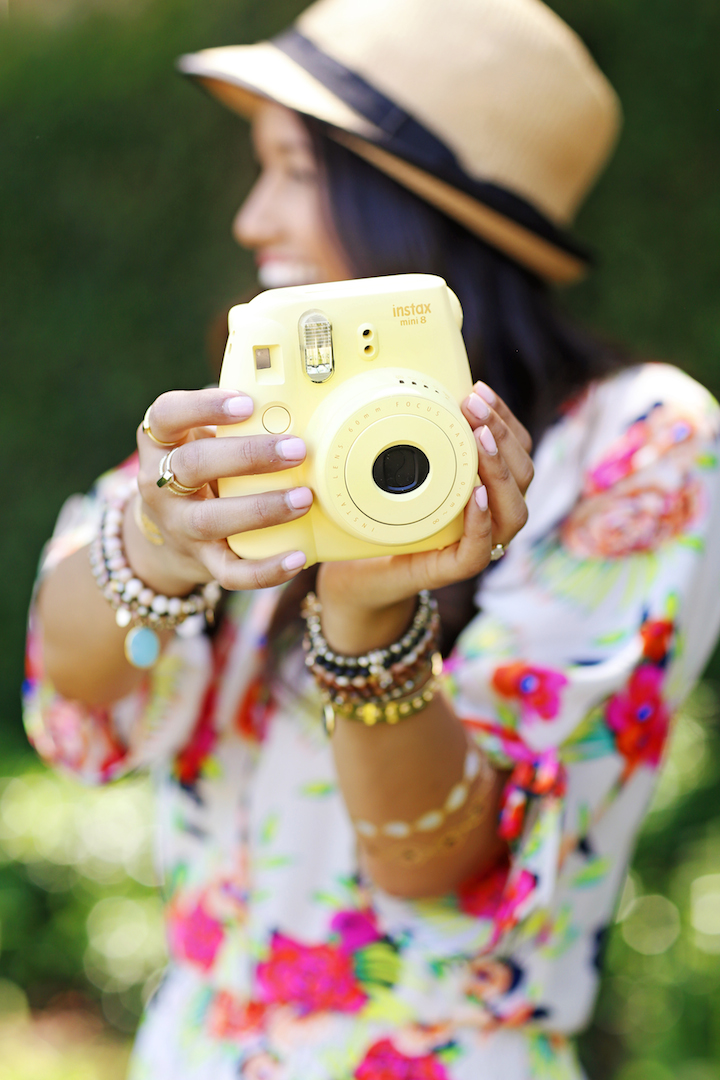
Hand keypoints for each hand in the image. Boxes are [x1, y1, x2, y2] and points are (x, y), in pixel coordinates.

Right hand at [128, 388, 314, 593]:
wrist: (170, 534)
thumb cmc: (202, 471)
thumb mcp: (203, 441)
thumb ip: (236, 426)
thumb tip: (301, 408)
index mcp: (160, 443)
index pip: (166, 415)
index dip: (203, 407)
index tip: (246, 404)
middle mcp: (160, 485)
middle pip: (192, 465)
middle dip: (247, 456)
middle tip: (297, 449)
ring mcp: (178, 526)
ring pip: (210, 519)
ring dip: (261, 509)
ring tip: (304, 499)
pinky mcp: (201, 561)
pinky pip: (230, 572)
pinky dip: (265, 569)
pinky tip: (298, 556)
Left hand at [317, 381, 532, 650]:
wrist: (356, 574)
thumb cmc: (382, 519)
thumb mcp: (403, 472)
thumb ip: (423, 443)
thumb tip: (421, 389)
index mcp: (489, 492)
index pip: (517, 452)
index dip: (505, 419)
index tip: (478, 389)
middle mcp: (493, 519)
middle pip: (524, 475)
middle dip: (502, 434)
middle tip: (472, 404)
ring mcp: (478, 547)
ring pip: (515, 512)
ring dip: (500, 470)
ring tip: (479, 439)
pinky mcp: (453, 570)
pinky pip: (480, 550)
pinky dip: (481, 521)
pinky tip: (475, 494)